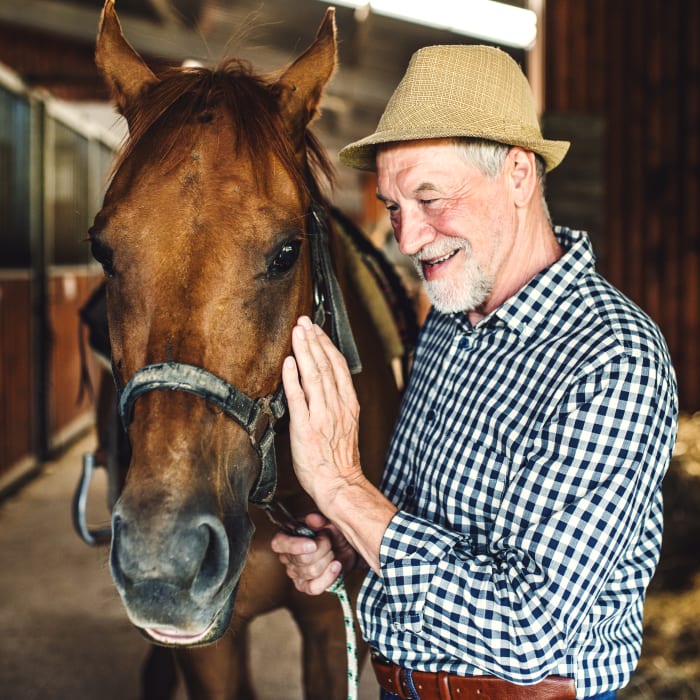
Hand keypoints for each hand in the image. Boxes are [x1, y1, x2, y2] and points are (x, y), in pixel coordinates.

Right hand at [270, 513, 357, 594]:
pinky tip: (336, 566)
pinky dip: (328, 577)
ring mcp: (295, 573)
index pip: (279, 543)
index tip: (312, 544)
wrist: (344, 547)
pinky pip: (314, 587)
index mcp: (287, 535)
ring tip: (332, 552)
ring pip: (310, 572)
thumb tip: (312, 518)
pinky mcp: (305, 586)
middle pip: (301, 559)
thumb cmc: (331, 532)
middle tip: (329, 542)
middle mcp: (287, 555)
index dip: (294, 546)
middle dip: (322, 550)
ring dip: (327, 561)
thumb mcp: (327, 521)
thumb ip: (319, 519)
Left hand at [281, 316, 362, 511]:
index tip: (317, 330)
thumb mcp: (347, 425)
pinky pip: (298, 398)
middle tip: (304, 321)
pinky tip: (289, 362)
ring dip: (305, 351)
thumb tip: (328, 384)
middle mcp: (336, 406)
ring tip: (297, 332)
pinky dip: (293, 378)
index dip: (327, 345)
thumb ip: (338, 403)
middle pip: (326, 365)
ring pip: (314, 376)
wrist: (338, 483)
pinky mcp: (305, 428)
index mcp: (348, 404)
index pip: (338, 366)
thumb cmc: (339, 459)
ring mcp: (321, 415)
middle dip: (314, 340)